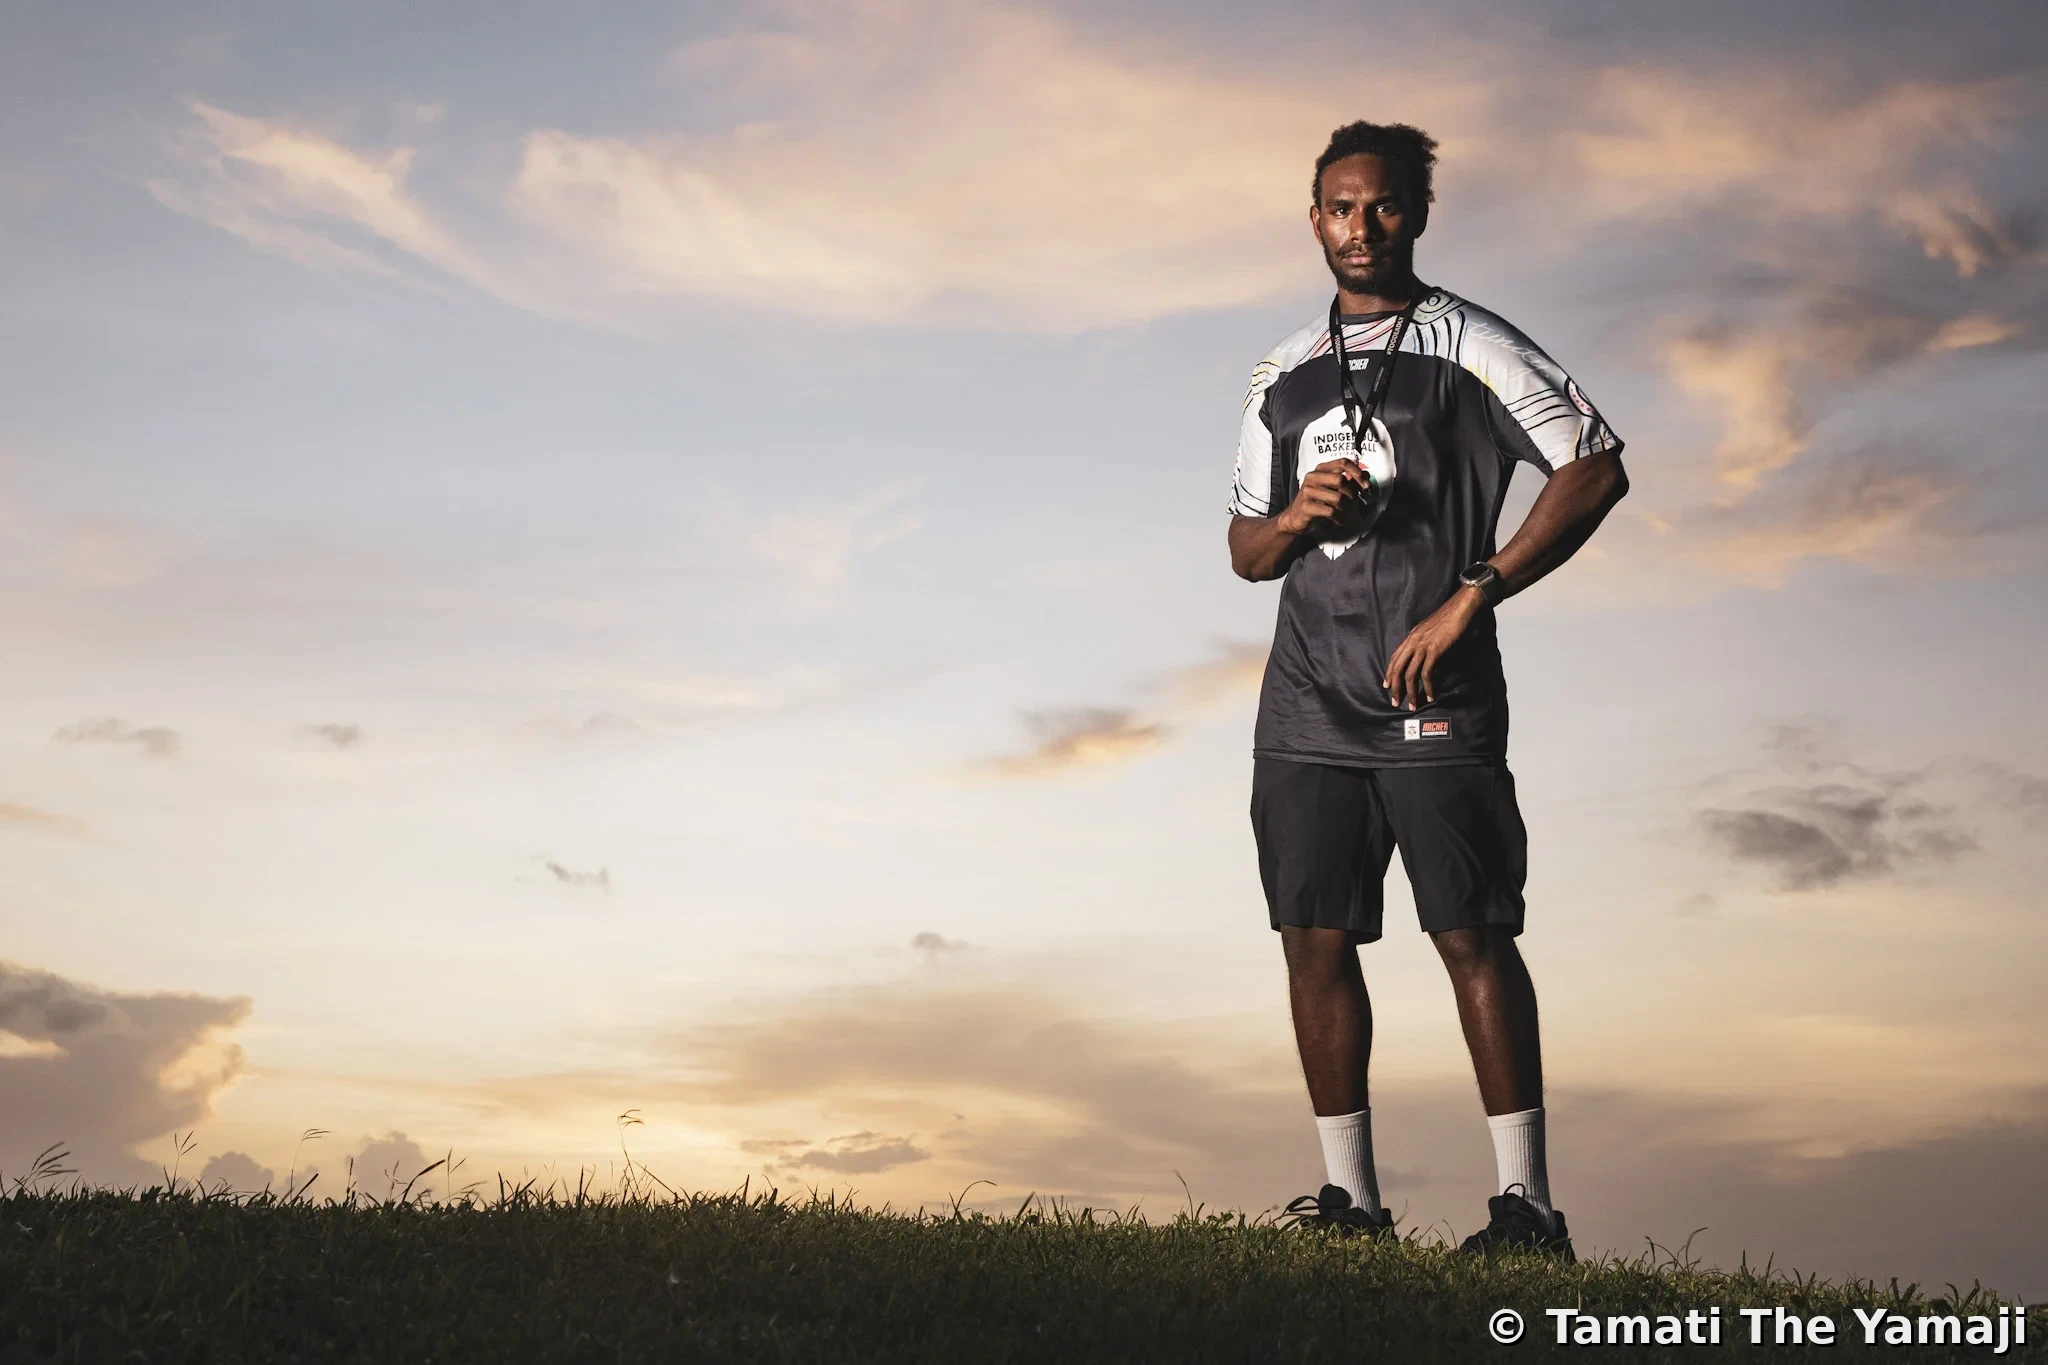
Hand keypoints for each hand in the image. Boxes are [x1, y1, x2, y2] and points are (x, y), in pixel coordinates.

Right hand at [1276, 458, 1370, 536]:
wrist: (1296, 518)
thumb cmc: (1317, 502)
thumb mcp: (1333, 489)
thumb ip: (1349, 481)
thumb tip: (1367, 475)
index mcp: (1320, 469)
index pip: (1342, 462)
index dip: (1357, 473)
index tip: (1366, 485)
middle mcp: (1312, 477)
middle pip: (1340, 480)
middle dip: (1351, 494)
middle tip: (1351, 504)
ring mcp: (1307, 491)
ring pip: (1337, 497)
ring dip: (1346, 509)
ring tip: (1344, 514)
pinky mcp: (1306, 506)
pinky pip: (1330, 511)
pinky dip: (1339, 518)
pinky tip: (1338, 520)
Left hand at [1383, 587, 1483, 709]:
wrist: (1458, 608)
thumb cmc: (1447, 618)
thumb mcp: (1428, 630)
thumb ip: (1421, 641)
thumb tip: (1420, 654)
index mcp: (1410, 637)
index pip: (1394, 658)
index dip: (1389, 673)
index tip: (1387, 686)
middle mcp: (1413, 642)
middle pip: (1398, 669)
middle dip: (1396, 688)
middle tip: (1395, 702)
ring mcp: (1422, 646)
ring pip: (1410, 674)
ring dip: (1411, 692)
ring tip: (1413, 704)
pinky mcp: (1434, 650)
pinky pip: (1426, 673)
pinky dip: (1427, 687)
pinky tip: (1429, 695)